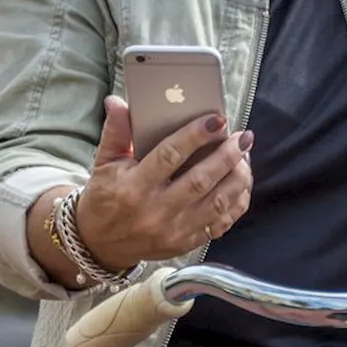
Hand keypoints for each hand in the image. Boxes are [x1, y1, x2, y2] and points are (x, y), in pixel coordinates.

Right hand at [76, 95, 253, 270]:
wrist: (101, 244)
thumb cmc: (105, 197)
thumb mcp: (103, 164)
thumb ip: (115, 132)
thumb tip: (118, 101)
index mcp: (133, 187)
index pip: (169, 156)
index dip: (195, 136)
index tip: (217, 120)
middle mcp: (155, 211)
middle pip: (201, 180)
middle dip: (227, 156)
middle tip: (243, 137)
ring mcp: (173, 231)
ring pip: (217, 203)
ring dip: (238, 178)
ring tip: (245, 156)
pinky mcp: (185, 243)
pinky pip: (220, 223)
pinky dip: (236, 202)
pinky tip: (242, 183)